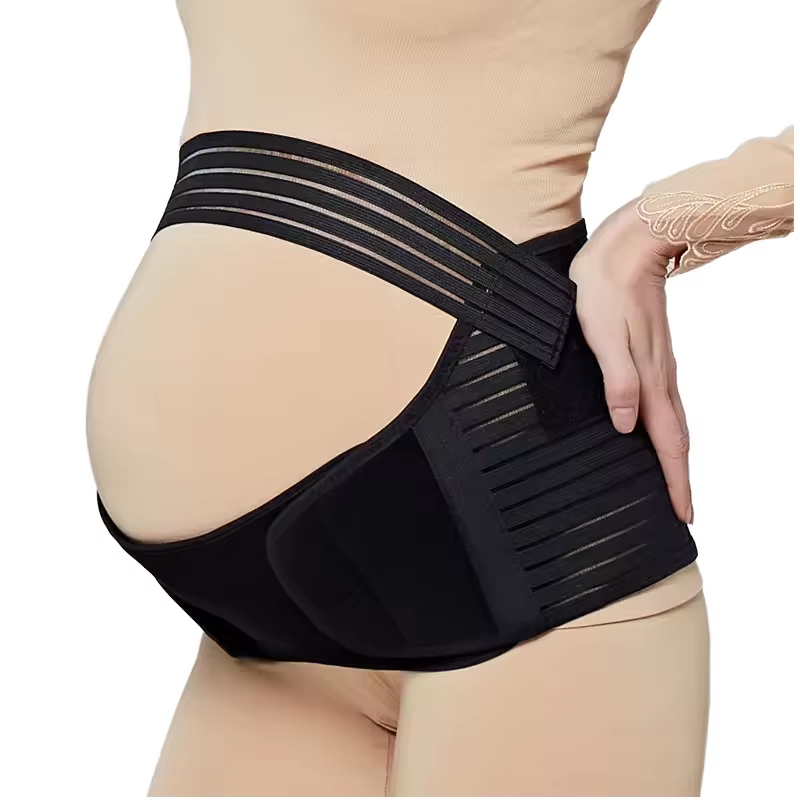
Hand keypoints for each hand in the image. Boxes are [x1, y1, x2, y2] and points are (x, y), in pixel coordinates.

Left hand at [569, 198, 692, 523]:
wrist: (629, 246)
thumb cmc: (607, 289)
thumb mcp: (602, 336)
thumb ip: (617, 381)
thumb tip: (624, 424)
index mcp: (650, 380)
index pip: (667, 442)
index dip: (675, 480)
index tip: (684, 512)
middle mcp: (661, 378)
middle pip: (676, 438)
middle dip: (680, 476)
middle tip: (682, 508)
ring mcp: (661, 366)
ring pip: (673, 421)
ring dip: (675, 454)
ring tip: (673, 479)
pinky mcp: (654, 354)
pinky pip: (666, 402)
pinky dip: (667, 427)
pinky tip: (656, 428)